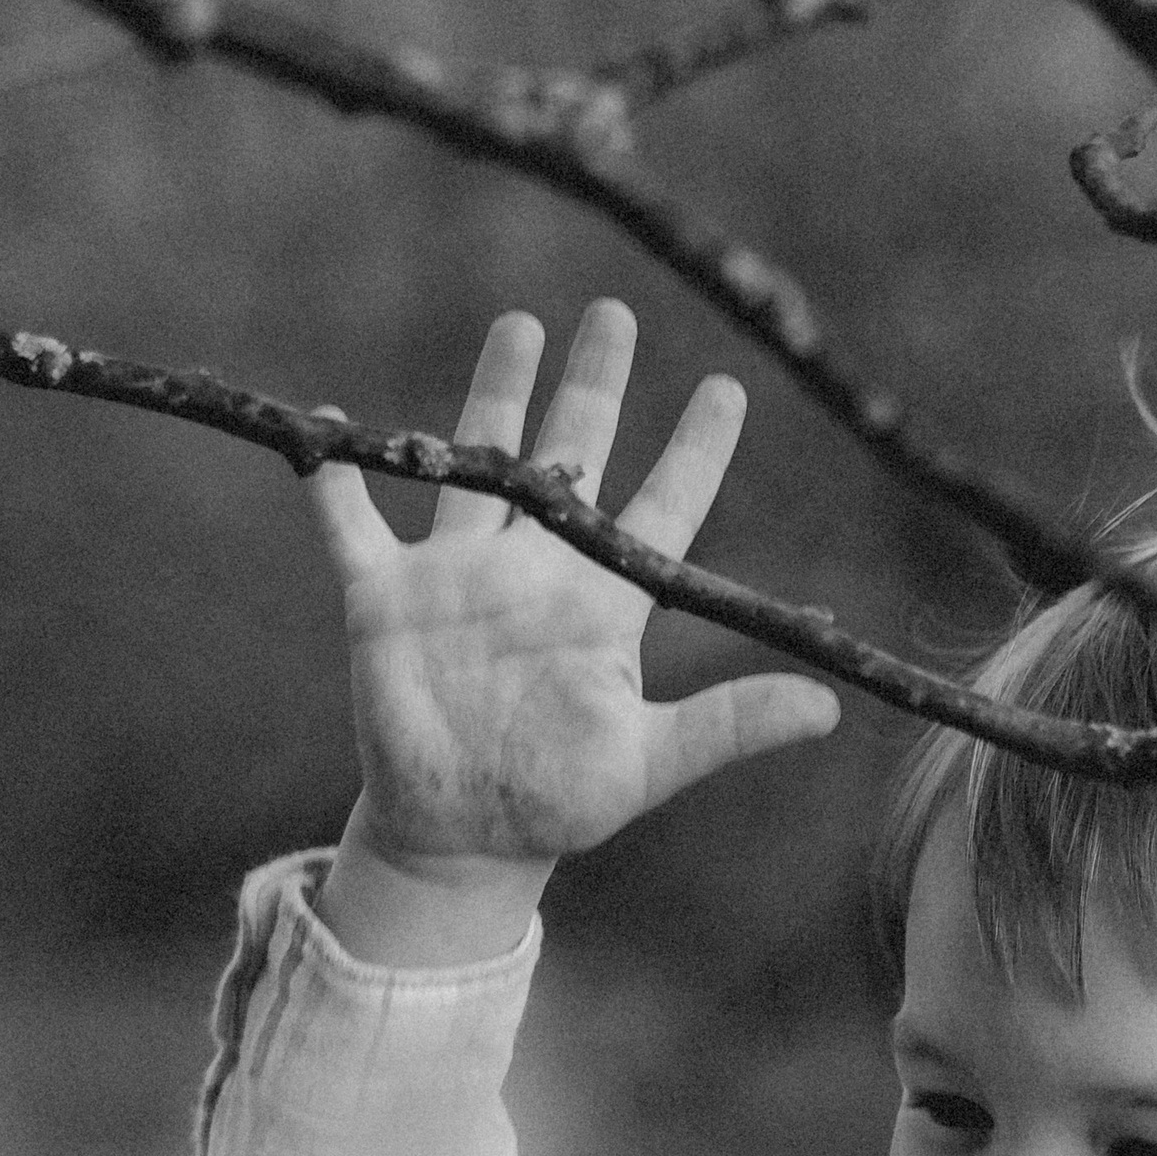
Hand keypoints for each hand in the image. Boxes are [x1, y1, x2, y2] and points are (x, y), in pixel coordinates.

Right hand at [312, 302, 837, 961]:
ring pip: (478, 463)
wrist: (462, 840)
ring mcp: (458, 578)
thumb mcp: (651, 764)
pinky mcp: (385, 601)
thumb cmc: (559, 801)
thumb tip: (827, 710)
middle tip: (615, 315)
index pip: (661, 508)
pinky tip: (328, 420)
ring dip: (495, 395)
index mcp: (603, 603)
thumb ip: (729, 726)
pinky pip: (352, 523)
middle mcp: (536, 572)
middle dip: (594, 386)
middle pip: (572, 456)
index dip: (694, 449)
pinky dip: (336, 476)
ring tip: (520, 324)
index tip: (727, 387)